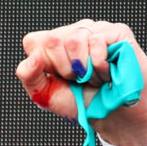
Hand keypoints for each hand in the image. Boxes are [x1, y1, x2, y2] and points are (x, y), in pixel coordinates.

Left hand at [15, 20, 146, 145]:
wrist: (112, 115)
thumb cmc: (80, 103)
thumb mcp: (46, 94)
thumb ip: (29, 76)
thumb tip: (34, 56)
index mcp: (53, 44)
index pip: (33, 41)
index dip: (44, 64)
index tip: (59, 78)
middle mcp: (73, 32)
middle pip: (53, 40)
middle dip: (65, 69)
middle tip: (79, 79)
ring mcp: (95, 30)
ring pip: (75, 40)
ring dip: (85, 70)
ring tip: (95, 76)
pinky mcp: (117, 32)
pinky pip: (97, 42)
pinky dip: (100, 66)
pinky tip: (108, 71)